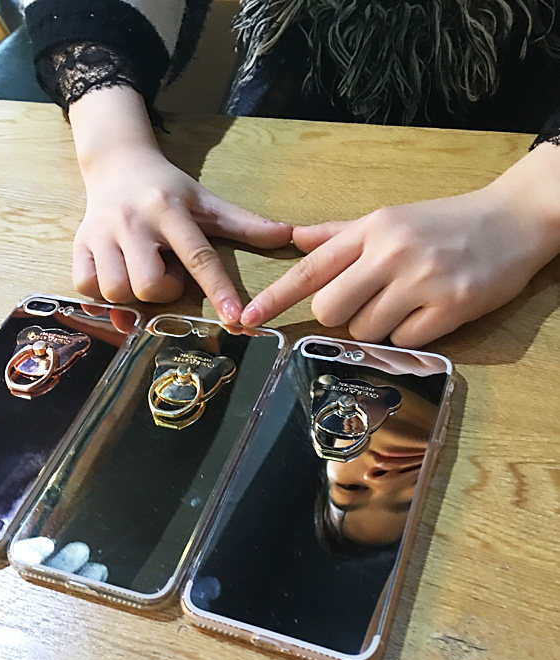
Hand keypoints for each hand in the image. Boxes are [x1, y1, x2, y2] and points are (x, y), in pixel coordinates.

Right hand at [69, 88, 290, 323]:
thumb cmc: (167, 188)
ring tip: (142, 270)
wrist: (117, 162)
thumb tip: (288, 236)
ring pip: (115, 290)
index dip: (218, 290)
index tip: (234, 318)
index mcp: (169, 209)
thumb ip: (244, 223)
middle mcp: (132, 221)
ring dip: (132, 294)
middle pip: (147, 284)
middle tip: (166, 271)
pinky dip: (101, 294)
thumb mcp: (206, 200)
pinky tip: (116, 277)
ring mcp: (100, 233)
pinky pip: (86, 288)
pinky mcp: (78, 244)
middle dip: (162, 290)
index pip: (198, 256)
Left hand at [241, 145, 559, 345]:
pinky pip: (404, 341)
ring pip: (365, 330)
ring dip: (379, 326)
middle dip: (339, 316)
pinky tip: (429, 310)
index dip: (275, 297)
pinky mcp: (449, 307)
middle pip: (329, 309)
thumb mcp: (390, 218)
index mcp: (371, 229)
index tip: (247, 317)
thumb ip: (340, 235)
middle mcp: (391, 252)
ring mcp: (421, 280)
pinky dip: (411, 334)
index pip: (310, 269)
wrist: (513, 220)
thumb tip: (293, 237)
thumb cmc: (445, 222)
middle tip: (366, 302)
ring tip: (407, 301)